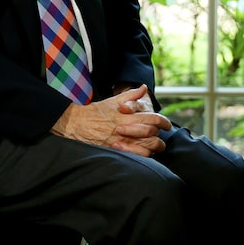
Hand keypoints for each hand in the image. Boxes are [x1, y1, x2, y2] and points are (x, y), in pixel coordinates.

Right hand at [51, 84, 169, 156]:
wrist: (75, 124)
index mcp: (128, 115)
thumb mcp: (113, 101)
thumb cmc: (95, 112)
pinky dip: (144, 156)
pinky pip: (136, 156)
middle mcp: (126, 127)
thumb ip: (130, 94)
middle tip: (161, 139)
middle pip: (152, 133)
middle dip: (160, 137)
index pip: (153, 118)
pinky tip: (143, 154)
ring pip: (147, 147)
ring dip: (154, 148)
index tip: (168, 125)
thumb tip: (143, 87)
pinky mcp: (116, 150)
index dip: (164, 122)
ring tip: (154, 148)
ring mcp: (122, 140)